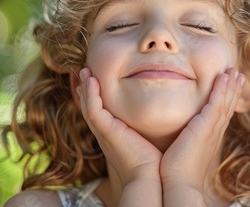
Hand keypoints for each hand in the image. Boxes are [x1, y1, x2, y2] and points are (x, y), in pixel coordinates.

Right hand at [77, 68, 161, 186]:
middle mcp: (106, 133)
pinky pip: (93, 109)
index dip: (96, 97)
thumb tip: (165, 116)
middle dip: (86, 90)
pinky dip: (91, 94)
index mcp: (115, 135)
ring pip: (88, 106)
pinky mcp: (106, 131)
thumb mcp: (151, 139)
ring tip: (84, 71)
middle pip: (90, 107)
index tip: (96, 80)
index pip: (102, 112)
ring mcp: (104, 132)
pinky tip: (91, 81)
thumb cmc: (156, 163)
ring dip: (85, 87)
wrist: (151, 178)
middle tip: (84, 72)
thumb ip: (152, 127)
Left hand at [160, 68, 244, 196]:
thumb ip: (182, 138)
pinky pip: (217, 103)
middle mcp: (215, 131)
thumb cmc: (176, 171)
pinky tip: (224, 77)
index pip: (222, 113)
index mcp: (210, 136)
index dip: (227, 98)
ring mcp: (212, 128)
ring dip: (231, 85)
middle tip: (238, 73)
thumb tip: (175, 133)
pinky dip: (222, 89)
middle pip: (228, 105)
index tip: (230, 85)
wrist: (178, 183)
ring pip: (226, 101)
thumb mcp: (183, 149)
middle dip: (233, 88)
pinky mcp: (206, 126)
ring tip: (235, 71)